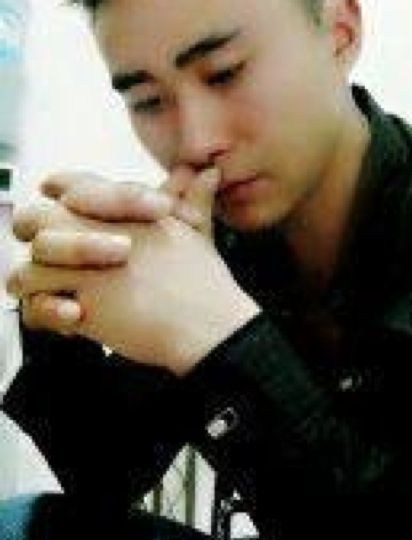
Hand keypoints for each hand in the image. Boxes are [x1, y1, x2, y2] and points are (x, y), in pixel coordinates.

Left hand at [6, 169, 260, 374]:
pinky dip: (48, 314)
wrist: (208, 324)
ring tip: (67, 297)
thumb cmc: (205, 284)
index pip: (71, 184)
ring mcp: (88, 268)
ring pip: (30, 264)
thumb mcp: (198, 234)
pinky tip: (75, 317)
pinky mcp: (84, 303)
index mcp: (124, 210)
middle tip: (61, 262)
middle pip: (36, 218)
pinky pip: (38, 306)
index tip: (70, 214)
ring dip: (42, 282)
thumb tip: (207, 172)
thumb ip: (191, 200)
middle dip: (41, 237)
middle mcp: (99, 230)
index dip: (64, 198)